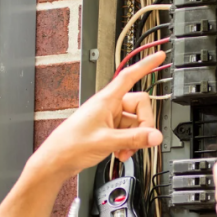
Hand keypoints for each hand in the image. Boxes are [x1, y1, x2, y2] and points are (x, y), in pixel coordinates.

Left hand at [32, 52, 165, 179]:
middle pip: (140, 106)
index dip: (146, 65)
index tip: (159, 57)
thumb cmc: (72, 144)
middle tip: (140, 140)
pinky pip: (128, 132)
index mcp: (106, 100)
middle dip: (143, 125)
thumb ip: (134, 139)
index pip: (130, 76)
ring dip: (135, 138)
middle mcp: (109, 106)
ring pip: (135, 122)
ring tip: (125, 151)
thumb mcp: (107, 141)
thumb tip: (155, 136)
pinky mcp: (108, 129)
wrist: (57, 159)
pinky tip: (121, 153)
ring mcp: (109, 118)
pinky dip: (129, 143)